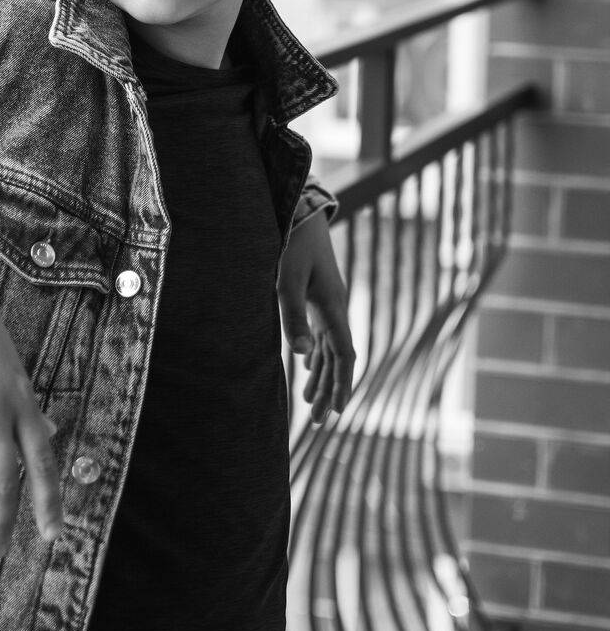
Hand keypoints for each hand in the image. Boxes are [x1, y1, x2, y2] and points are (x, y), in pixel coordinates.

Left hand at [277, 213, 354, 424]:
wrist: (301, 211)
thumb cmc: (292, 245)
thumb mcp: (286, 282)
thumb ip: (293, 317)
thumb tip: (301, 354)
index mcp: (333, 307)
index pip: (344, 356)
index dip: (342, 385)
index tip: (338, 411)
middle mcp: (335, 308)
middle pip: (337, 357)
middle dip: (330, 388)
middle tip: (320, 419)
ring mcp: (329, 301)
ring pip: (329, 346)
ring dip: (322, 373)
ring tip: (310, 400)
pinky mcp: (319, 294)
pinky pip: (323, 332)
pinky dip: (317, 352)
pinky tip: (308, 361)